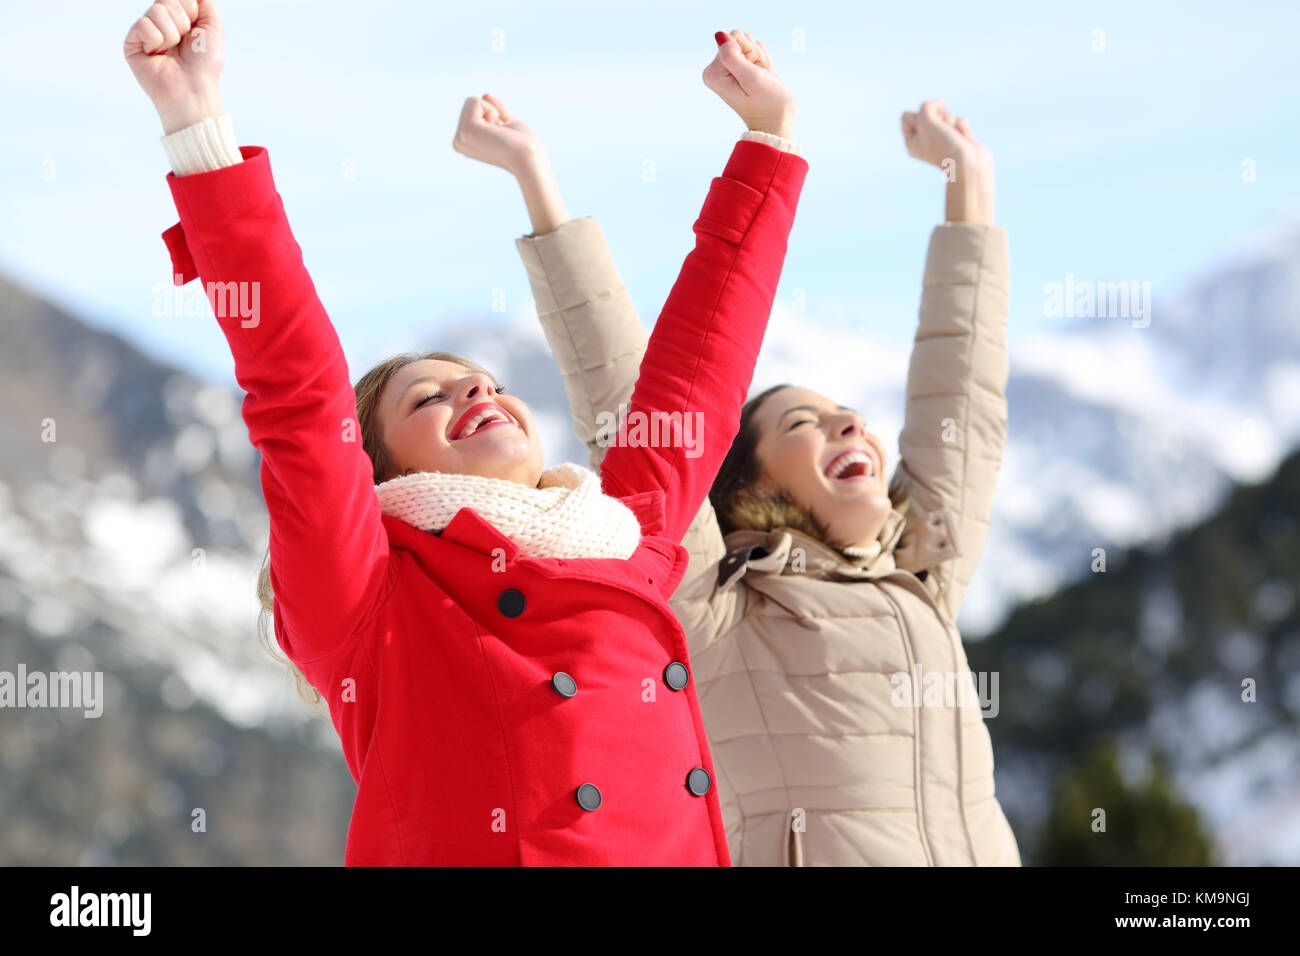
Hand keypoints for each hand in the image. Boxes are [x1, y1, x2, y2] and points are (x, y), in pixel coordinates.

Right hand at [124, 0, 224, 133]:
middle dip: (182, 21)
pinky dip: (156, 41)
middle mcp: (160, 23)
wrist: (192, 89)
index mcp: (178, 18)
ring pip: (156, 11)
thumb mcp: (214, 28)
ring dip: (172, 34)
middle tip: (183, 43)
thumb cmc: (204, 65)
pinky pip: (144, 24)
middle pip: (167, 0)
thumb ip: (204, 3)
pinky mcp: (132, 42)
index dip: (191, 11)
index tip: (195, 31)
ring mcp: (145, 32)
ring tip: (171, 51)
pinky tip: (157, 54)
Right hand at [452, 94, 545, 175]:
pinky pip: (476, 102)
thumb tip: (486, 95)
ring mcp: (460, 138)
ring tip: (500, 134)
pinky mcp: (467, 131)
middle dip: (492, 111)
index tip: (502, 134)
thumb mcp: (509, 124)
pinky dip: (492, 111)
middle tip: (502, 133)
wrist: (529, 160)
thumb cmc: (525, 147)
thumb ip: (497, 111)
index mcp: (465, 143)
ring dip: (493, 112)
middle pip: (469, 103)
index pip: (472, 109)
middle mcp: (458, 142)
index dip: (494, 115)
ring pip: (472, 101)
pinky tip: (498, 130)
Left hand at [703, 29, 794, 139]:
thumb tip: (719, 35)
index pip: (732, 39)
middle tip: (757, 75)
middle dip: (753, 54)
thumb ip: (733, 56)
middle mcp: (716, 70)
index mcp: (713, 73)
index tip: (751, 73)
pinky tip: (762, 76)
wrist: (777, 120)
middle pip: (738, 38)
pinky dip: (762, 61)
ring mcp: (728, 68)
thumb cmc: (766, 103)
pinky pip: (754, 49)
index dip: (748, 52)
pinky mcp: (741, 67)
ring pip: (748, 42)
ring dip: (759, 58)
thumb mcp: (751, 78)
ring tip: (760, 77)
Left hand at [901, 100, 994, 223]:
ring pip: (945, 115)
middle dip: (938, 117)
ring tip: (955, 135)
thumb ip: (926, 106)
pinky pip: (959, 121)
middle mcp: (925, 142)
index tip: (927, 128)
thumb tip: (939, 103)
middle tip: (943, 130)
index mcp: (911, 142)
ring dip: (952, 121)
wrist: (969, 163)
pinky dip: (962, 127)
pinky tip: (964, 139)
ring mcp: (942, 140)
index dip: (918, 116)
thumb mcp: (926, 120)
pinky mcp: (958, 138)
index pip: (906, 116)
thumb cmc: (944, 145)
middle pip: (928, 113)